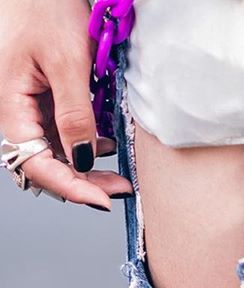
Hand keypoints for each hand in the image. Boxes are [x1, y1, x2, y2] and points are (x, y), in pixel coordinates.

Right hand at [0, 0, 130, 207]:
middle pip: (47, 164)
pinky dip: (86, 145)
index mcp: (12, 104)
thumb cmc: (44, 6)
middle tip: (120, 189)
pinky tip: (107, 145)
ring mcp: (30, 105)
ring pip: (57, 152)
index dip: (69, 188)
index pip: (36, 164)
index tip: (102, 200)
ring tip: (118, 174)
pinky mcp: (45, 98)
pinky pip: (62, 133)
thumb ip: (74, 114)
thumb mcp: (66, 61)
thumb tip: (83, 159)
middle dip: (83, 183)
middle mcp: (17, 110)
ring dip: (87, 168)